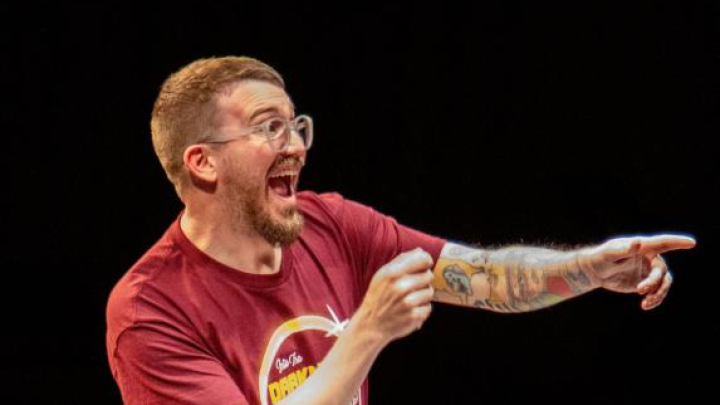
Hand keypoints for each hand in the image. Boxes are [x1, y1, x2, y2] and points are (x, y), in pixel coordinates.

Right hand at [354, 248, 434, 343]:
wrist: (371, 325)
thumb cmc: (377, 297)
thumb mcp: (382, 275)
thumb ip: (401, 261)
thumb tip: (420, 251)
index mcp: (392, 273)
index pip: (423, 259)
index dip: (426, 261)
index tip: (425, 265)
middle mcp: (401, 287)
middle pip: (428, 275)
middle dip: (423, 279)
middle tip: (412, 286)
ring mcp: (408, 303)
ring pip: (430, 291)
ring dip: (423, 295)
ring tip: (410, 298)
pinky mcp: (414, 316)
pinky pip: (428, 307)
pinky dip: (422, 309)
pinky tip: (410, 310)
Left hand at [578, 234, 695, 309]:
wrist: (595, 271)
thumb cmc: (600, 257)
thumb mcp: (608, 253)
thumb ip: (622, 249)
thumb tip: (637, 242)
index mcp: (643, 247)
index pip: (663, 243)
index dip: (677, 242)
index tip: (691, 242)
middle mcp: (650, 258)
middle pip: (661, 271)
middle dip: (654, 282)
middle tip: (639, 290)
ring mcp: (649, 271)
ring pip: (663, 283)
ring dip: (658, 294)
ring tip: (645, 303)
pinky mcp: (647, 283)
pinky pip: (657, 292)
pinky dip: (655, 299)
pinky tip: (646, 305)